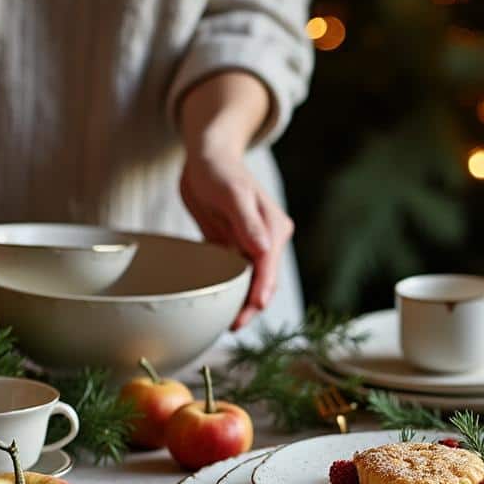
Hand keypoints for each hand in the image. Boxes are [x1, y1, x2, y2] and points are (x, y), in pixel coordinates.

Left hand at [180, 147, 292, 328]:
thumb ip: (248, 222)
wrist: (209, 156)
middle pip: (264, 280)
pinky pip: (239, 275)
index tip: (253, 308)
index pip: (268, 265)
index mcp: (273, 228)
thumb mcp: (232, 192)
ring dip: (243, 302)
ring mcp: (255, 246)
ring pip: (253, 281)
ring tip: (228, 324)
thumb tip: (264, 250)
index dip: (262, 289)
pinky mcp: (240, 248)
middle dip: (252, 304)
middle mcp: (269, 239)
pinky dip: (233, 291)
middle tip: (234, 326)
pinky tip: (222, 306)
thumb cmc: (218, 169)